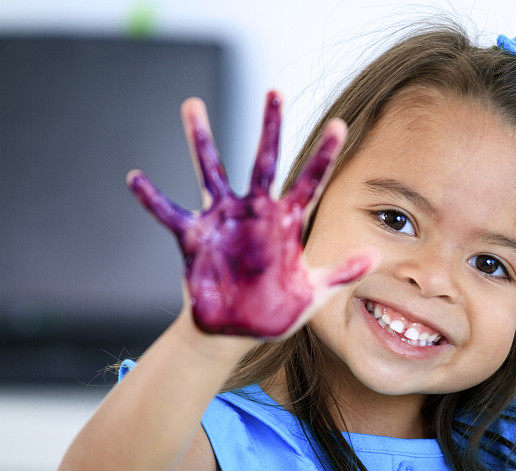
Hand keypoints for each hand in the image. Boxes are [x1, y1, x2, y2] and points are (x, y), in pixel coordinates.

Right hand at [127, 90, 378, 338]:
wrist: (237, 331)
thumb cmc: (276, 311)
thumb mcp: (313, 293)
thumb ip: (341, 273)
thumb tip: (376, 255)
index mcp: (287, 223)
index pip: (310, 182)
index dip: (324, 155)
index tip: (340, 125)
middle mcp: (256, 213)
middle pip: (264, 161)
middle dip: (270, 128)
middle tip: (275, 91)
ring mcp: (224, 221)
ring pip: (212, 172)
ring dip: (202, 140)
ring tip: (192, 104)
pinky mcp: (195, 237)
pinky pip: (169, 213)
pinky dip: (152, 198)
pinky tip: (135, 178)